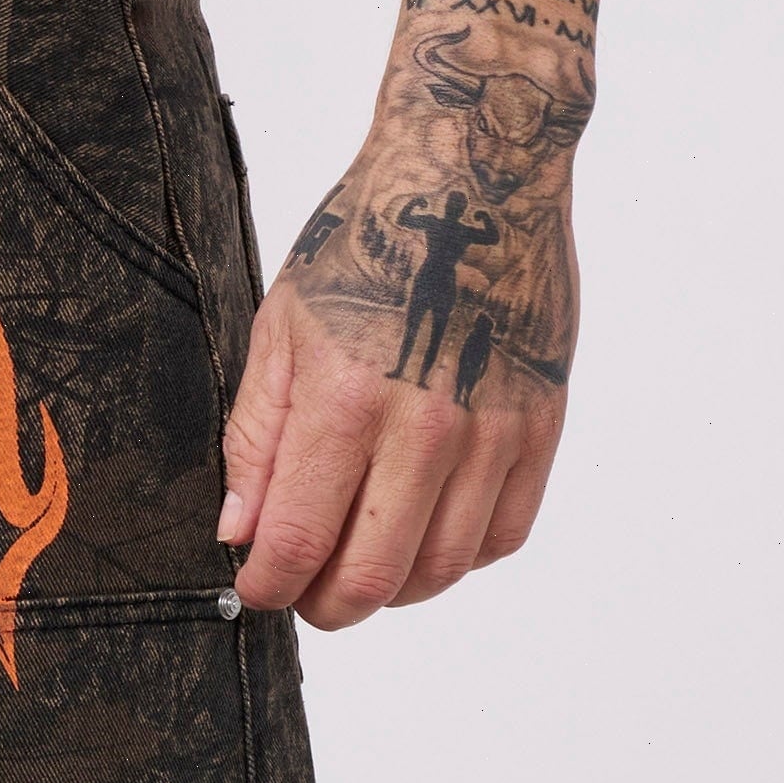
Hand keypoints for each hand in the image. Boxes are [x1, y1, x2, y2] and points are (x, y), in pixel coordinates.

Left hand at [218, 169, 569, 626]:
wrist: (476, 176)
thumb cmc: (370, 242)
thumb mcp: (281, 329)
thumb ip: (257, 438)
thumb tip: (242, 530)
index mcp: (346, 398)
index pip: (299, 541)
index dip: (269, 585)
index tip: (256, 585)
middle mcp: (426, 425)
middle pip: (373, 577)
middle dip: (324, 606)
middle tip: (303, 595)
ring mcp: (493, 430)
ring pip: (443, 570)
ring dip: (392, 591)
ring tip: (359, 568)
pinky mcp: (541, 426)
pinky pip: (503, 534)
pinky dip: (459, 558)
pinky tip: (423, 534)